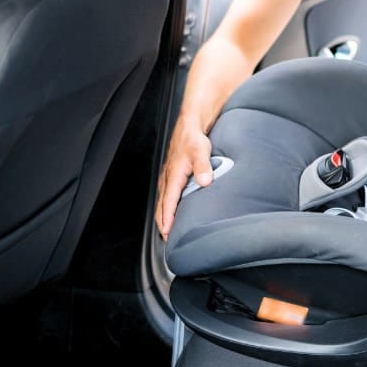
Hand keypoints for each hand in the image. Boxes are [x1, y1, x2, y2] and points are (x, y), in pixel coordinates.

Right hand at [155, 119, 212, 240]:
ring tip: (167, 230)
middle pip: (161, 206)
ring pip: (162, 201)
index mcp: (174, 175)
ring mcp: (168, 177)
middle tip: (166, 238)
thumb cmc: (193, 138)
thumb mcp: (201, 151)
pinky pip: (166, 195)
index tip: (166, 232)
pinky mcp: (171, 175)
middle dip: (163, 222)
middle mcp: (168, 178)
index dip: (167, 218)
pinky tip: (172, 211)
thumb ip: (203, 167)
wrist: (189, 127)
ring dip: (163, 216)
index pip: (168, 202)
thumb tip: (205, 181)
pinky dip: (166, 207)